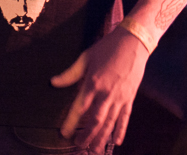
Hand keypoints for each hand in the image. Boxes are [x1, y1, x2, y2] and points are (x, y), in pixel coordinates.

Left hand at [50, 27, 148, 151]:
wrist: (133, 42)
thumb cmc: (107, 48)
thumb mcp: (85, 57)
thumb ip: (70, 73)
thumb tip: (53, 82)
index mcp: (93, 82)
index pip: (80, 108)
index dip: (71, 122)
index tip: (63, 133)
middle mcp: (107, 93)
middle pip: (96, 120)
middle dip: (87, 135)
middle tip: (79, 146)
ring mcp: (120, 97)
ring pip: (110, 122)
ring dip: (102, 137)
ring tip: (95, 149)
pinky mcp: (130, 98)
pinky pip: (125, 118)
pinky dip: (121, 130)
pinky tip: (116, 142)